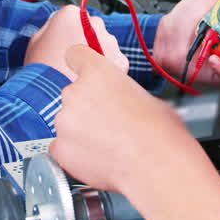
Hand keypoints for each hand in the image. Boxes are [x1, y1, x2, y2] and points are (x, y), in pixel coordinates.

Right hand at [26, 5, 126, 79]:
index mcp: (71, 15)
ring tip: (81, 73)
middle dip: (86, 42)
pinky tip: (92, 80)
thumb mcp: (34, 43)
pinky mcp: (120, 61)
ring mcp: (109, 42)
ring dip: (98, 54)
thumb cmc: (41, 71)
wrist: (53, 99)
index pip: (74, 18)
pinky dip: (106, 70)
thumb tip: (57, 27)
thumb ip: (48, 29)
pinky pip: (114, 62)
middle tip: (72, 61)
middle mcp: (94, 23)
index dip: (69, 34)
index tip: (65, 45)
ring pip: (105, 45)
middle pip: (92, 30)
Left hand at [50, 45, 195, 193]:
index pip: (75, 55)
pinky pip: (61, 148)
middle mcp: (75, 92)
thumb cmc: (159, 132)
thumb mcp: (145, 97)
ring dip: (81, 131)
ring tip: (108, 145)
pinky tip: (97, 158)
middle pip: (72, 95)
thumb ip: (121, 92)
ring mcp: (64, 121)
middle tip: (109, 123)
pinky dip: (74, 153)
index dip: (80, 64)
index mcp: (98, 72)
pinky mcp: (60, 148)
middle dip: (86, 107)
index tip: (83, 73)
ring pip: (67, 122)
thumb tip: (120, 100)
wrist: (155, 165)